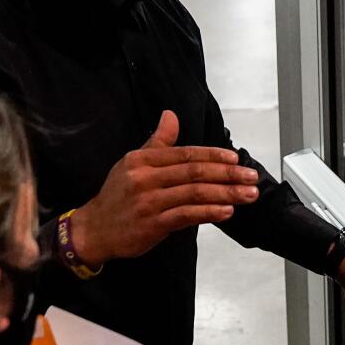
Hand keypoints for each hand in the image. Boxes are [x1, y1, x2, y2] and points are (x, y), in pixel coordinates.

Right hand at [68, 111, 257, 268]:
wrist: (94, 229)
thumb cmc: (117, 196)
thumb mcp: (132, 163)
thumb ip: (157, 142)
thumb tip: (171, 115)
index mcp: (143, 160)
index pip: (185, 154)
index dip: (213, 155)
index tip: (236, 159)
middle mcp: (145, 178)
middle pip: (194, 172)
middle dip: (228, 174)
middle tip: (251, 176)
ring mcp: (149, 202)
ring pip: (195, 194)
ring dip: (226, 194)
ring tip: (247, 194)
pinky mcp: (152, 225)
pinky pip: (186, 216)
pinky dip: (209, 213)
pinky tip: (227, 212)